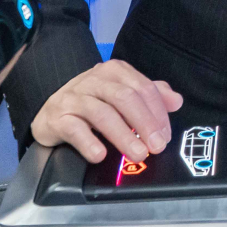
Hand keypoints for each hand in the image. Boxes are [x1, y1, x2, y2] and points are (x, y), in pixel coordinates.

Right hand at [30, 59, 182, 164]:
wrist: (50, 111)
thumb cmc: (92, 103)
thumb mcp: (121, 94)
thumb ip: (150, 96)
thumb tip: (176, 101)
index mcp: (115, 71)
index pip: (143, 89)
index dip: (158, 113)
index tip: (165, 136)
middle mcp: (94, 80)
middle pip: (125, 98)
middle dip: (145, 123)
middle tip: (157, 146)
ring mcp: (74, 97)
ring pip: (102, 114)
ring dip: (123, 136)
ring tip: (137, 154)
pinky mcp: (57, 117)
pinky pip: (74, 129)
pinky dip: (89, 142)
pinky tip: (100, 155)